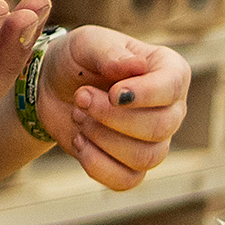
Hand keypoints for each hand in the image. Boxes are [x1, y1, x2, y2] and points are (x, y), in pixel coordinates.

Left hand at [38, 26, 189, 191]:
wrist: (52, 87)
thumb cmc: (77, 59)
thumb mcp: (87, 43)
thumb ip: (109, 52)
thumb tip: (136, 67)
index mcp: (169, 71)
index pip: (172, 88)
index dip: (144, 95)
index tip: (112, 92)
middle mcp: (171, 109)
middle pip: (160, 127)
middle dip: (112, 116)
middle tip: (81, 97)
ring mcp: (155, 141)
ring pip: (146, 157)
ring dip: (102, 138)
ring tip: (78, 115)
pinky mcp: (132, 166)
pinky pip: (127, 181)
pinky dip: (98, 165)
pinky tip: (79, 142)